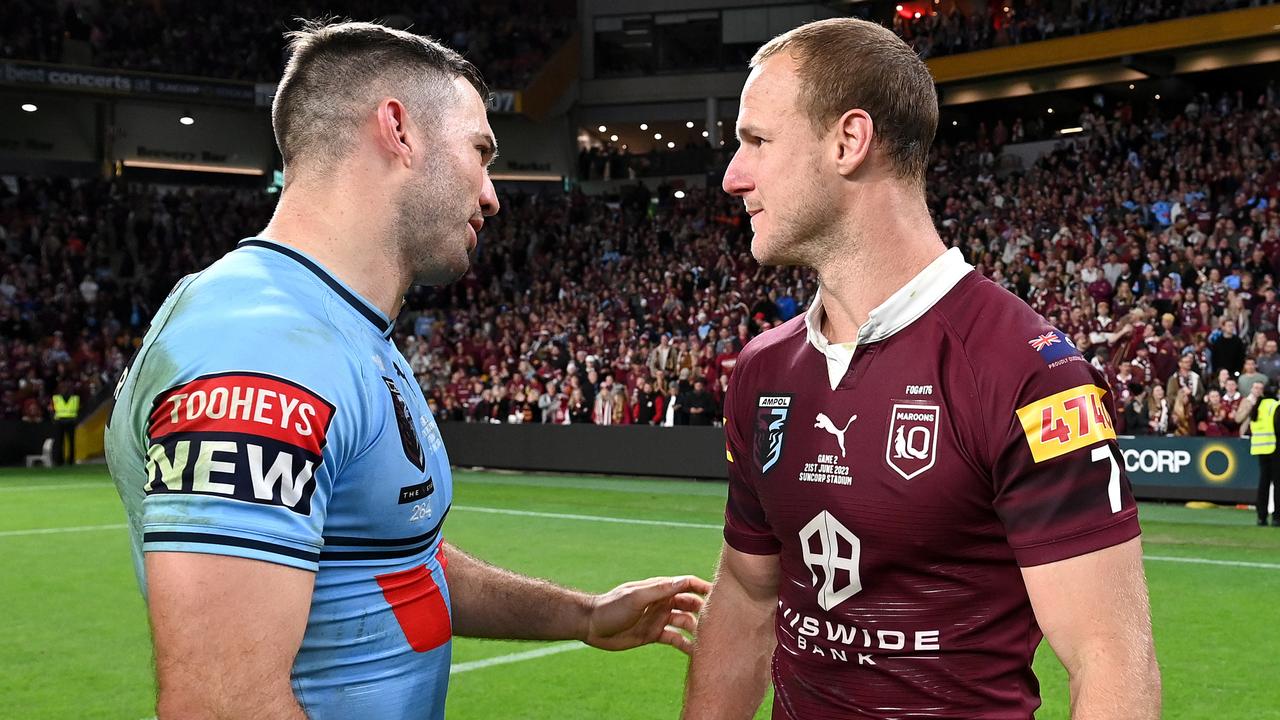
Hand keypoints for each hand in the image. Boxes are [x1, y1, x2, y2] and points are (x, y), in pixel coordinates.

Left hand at [585, 575, 710, 654]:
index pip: (686, 584)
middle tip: (721, 623)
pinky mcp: (653, 635)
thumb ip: (660, 590)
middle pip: (690, 604)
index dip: (704, 588)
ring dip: (697, 629)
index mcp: (659, 589)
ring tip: (711, 641)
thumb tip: (684, 581)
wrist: (591, 626)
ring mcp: (658, 619)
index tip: (720, 597)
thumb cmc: (611, 608)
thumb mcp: (636, 597)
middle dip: (705, 611)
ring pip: (685, 622)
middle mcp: (662, 603)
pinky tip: (696, 654)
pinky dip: (686, 644)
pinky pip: (675, 639)